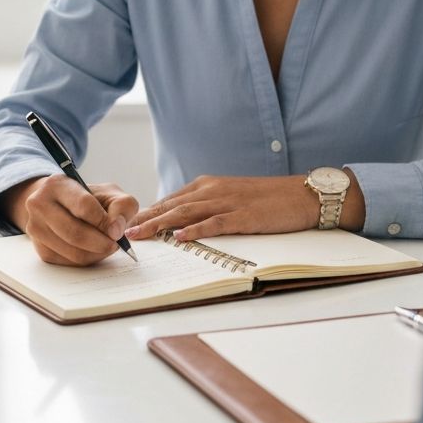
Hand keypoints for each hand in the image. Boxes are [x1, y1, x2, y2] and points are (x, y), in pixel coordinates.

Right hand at [0, 175, 138, 266]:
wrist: (62, 205)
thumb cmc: (90, 198)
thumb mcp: (110, 193)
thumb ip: (121, 206)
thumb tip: (116, 231)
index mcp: (57, 184)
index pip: (83, 206)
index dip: (103, 221)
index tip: (117, 230)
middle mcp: (40, 204)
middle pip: (74, 233)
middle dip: (101, 243)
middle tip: (115, 245)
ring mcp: (36, 228)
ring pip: (72, 251)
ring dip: (96, 253)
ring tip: (107, 245)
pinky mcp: (40, 249)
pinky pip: (68, 262)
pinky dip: (86, 259)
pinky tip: (93, 250)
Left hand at [125, 175, 318, 242]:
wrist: (300, 194)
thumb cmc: (266, 198)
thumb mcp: (231, 197)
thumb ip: (207, 206)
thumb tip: (180, 223)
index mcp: (208, 185)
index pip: (170, 199)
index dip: (147, 211)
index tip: (126, 223)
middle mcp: (213, 190)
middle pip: (172, 205)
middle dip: (145, 219)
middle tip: (122, 231)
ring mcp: (228, 202)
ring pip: (187, 213)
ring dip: (161, 224)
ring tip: (140, 235)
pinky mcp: (244, 216)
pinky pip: (216, 223)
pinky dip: (197, 230)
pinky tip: (181, 238)